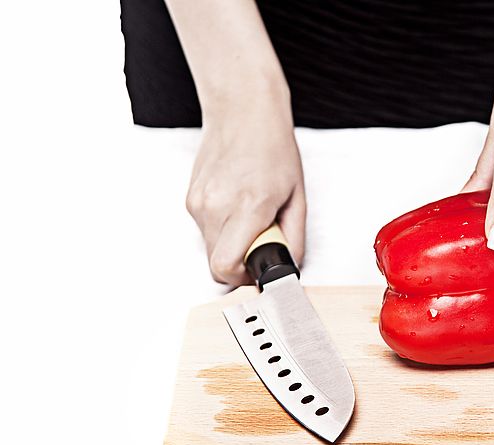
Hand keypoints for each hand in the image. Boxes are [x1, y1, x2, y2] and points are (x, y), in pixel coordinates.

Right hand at [185, 92, 305, 285]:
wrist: (243, 112)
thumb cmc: (272, 148)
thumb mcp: (296, 196)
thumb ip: (294, 237)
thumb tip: (289, 265)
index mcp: (246, 207)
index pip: (226, 266)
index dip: (243, 277)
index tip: (258, 270)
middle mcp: (215, 206)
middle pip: (217, 264)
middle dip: (240, 263)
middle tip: (260, 243)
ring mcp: (198, 202)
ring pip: (210, 249)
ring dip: (231, 244)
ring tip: (250, 218)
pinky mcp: (190, 199)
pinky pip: (205, 230)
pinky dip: (221, 229)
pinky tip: (236, 205)